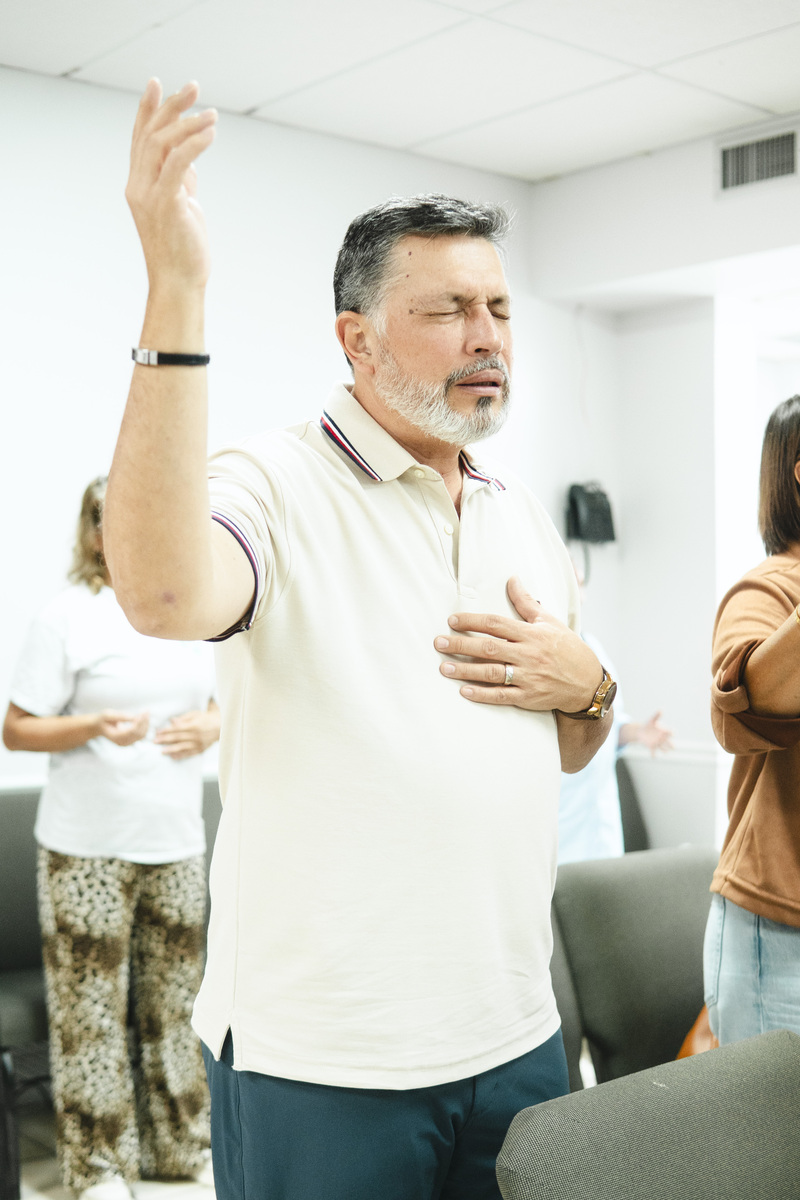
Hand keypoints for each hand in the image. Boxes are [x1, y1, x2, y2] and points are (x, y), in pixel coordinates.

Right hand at [97, 710, 149, 745]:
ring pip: (142, 735)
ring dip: (146, 724)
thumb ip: (120, 716)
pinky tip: (144, 717)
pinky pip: (141, 735)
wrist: (99, 727)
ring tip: (146, 712)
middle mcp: (122, 742)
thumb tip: (134, 717)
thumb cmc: (102, 720)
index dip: (139, 722)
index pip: (132, 731)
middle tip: (146, 710)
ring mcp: (127, 743)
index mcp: (116, 736)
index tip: (142, 712)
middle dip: (144, 722)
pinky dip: (144, 726)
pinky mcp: (130, 741)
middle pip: (139, 734)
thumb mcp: (108, 714)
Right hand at [126, 79, 217, 290]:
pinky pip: (178, 164)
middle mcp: (138, 186)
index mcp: (139, 185)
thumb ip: (181, 181)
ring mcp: (149, 195)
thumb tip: (191, 158)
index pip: (139, 139)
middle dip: (171, 106)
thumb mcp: (182, 207)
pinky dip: (193, 145)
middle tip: (194, 87)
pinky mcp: (166, 205)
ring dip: (188, 123)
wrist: (178, 283)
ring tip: (212, 114)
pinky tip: (210, 133)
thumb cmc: (183, 250)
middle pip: (150, 134)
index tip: (157, 84)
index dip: (147, 109)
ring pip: (162, 145)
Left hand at [154, 708, 219, 759]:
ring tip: (162, 751)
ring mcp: (198, 743)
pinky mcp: (201, 749)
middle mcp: (196, 735)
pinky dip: (181, 756)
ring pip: (182, 747)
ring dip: (171, 750)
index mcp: (194, 725)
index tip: (157, 732)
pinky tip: (173, 757)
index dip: (166, 730)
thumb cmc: (207, 718)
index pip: (177, 729)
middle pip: (178, 738)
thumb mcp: (196, 714)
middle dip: (165, 740)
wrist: (221, 726)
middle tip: (155, 742)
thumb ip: (183, 718)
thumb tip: (172, 721)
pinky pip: (189, 754)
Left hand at [433, 576, 602, 711]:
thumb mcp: (548, 621)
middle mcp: (528, 655)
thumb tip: (512, 578)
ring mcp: (528, 677)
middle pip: (489, 648)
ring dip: (466, 670)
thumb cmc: (566, 648)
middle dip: (462, 645)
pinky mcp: (528, 697)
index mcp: (532, 634)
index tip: (453, 620)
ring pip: (492, 673)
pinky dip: (482, 694)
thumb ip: (526, 602)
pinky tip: (464, 691)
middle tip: (439, 642)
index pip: (496, 624)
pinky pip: (502, 696)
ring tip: (444, 667)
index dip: (473, 621)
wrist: (587, 682)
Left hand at [621, 712, 673, 755]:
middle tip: (673, 747)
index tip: (670, 732)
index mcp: (664, 731)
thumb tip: (661, 709)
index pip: (671, 733)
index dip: (671, 733)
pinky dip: (653, 755)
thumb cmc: (648, 725)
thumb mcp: (652, 719)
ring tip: (666, 752)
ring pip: (664, 749)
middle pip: (670, 743)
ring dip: (665, 751)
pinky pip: (653, 752)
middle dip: (672, 745)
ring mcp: (658, 743)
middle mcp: (663, 739)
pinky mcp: (652, 747)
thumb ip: (656, 715)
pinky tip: (654, 757)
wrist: (641, 731)